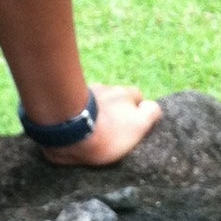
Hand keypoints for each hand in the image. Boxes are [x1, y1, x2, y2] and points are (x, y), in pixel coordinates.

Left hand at [44, 84, 161, 166]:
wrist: (71, 130)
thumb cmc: (108, 132)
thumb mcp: (138, 125)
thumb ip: (150, 113)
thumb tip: (152, 106)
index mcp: (126, 95)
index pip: (137, 97)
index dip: (137, 109)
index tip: (131, 124)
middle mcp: (107, 88)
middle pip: (115, 96)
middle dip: (115, 107)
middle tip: (111, 126)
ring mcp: (86, 93)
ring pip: (96, 99)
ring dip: (96, 108)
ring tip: (91, 126)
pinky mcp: (68, 100)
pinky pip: (77, 105)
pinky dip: (79, 111)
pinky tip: (76, 124)